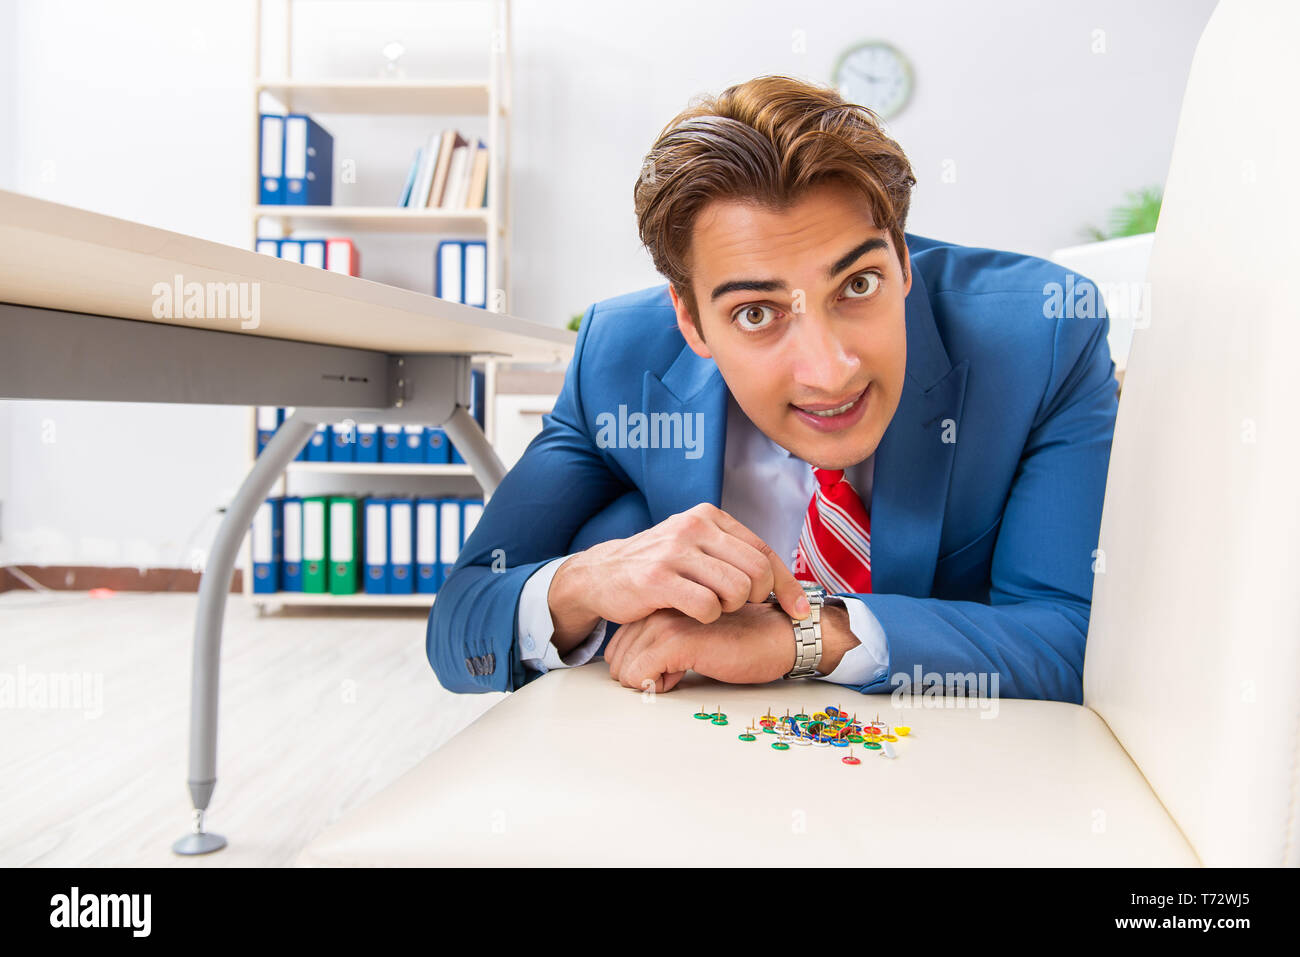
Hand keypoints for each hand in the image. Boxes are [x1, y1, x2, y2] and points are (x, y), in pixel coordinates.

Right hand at [548, 503, 809, 648]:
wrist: (600, 575)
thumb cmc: (657, 568)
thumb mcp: (694, 547)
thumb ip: (731, 555)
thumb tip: (782, 581)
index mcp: (708, 516)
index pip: (763, 551)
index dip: (787, 585)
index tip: (800, 611)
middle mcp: (693, 526)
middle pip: (756, 571)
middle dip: (756, 598)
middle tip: (739, 609)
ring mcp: (674, 551)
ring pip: (736, 590)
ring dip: (731, 609)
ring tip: (712, 609)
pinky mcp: (657, 579)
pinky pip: (707, 606)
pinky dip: (708, 618)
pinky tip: (693, 615)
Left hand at [603, 602, 796, 692]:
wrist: (781, 637)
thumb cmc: (743, 640)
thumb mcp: (692, 637)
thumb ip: (664, 642)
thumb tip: (638, 670)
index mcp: (664, 600)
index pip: (621, 642)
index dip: (642, 664)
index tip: (672, 664)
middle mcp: (660, 606)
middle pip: (618, 656)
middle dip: (642, 675)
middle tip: (677, 671)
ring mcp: (668, 620)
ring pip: (625, 668)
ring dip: (651, 682)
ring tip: (684, 672)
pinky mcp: (679, 640)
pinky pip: (639, 676)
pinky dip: (655, 687)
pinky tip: (683, 676)